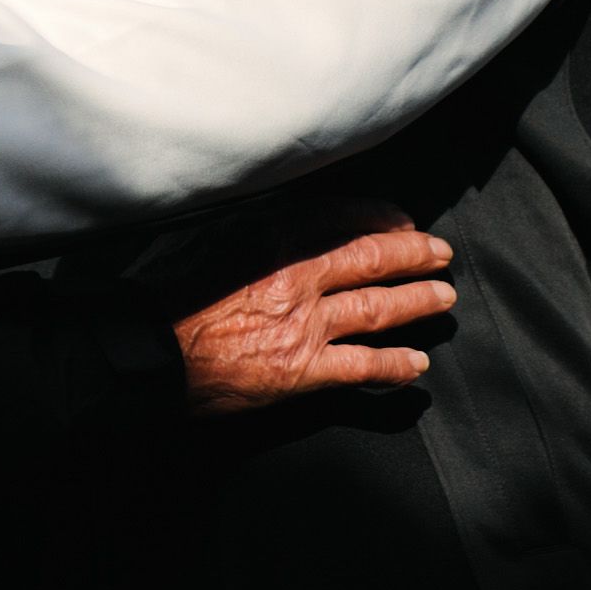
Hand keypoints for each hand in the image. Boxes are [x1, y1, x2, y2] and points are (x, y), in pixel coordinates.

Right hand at [173, 222, 453, 415]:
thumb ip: (260, 227)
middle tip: (440, 254)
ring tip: (442, 298)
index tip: (402, 221)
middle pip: (372, 260)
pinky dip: (394, 366)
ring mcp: (303, 325)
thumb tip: (300, 220)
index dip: (382, 218)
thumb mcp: (213, 236)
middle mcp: (296, 276)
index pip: (344, 218)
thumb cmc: (170, 293)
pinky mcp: (301, 371)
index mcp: (272, 235)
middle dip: (414, 255)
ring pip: (378, 309)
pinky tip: (415, 366)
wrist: (148, 352)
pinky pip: (361, 366)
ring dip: (417, 303)